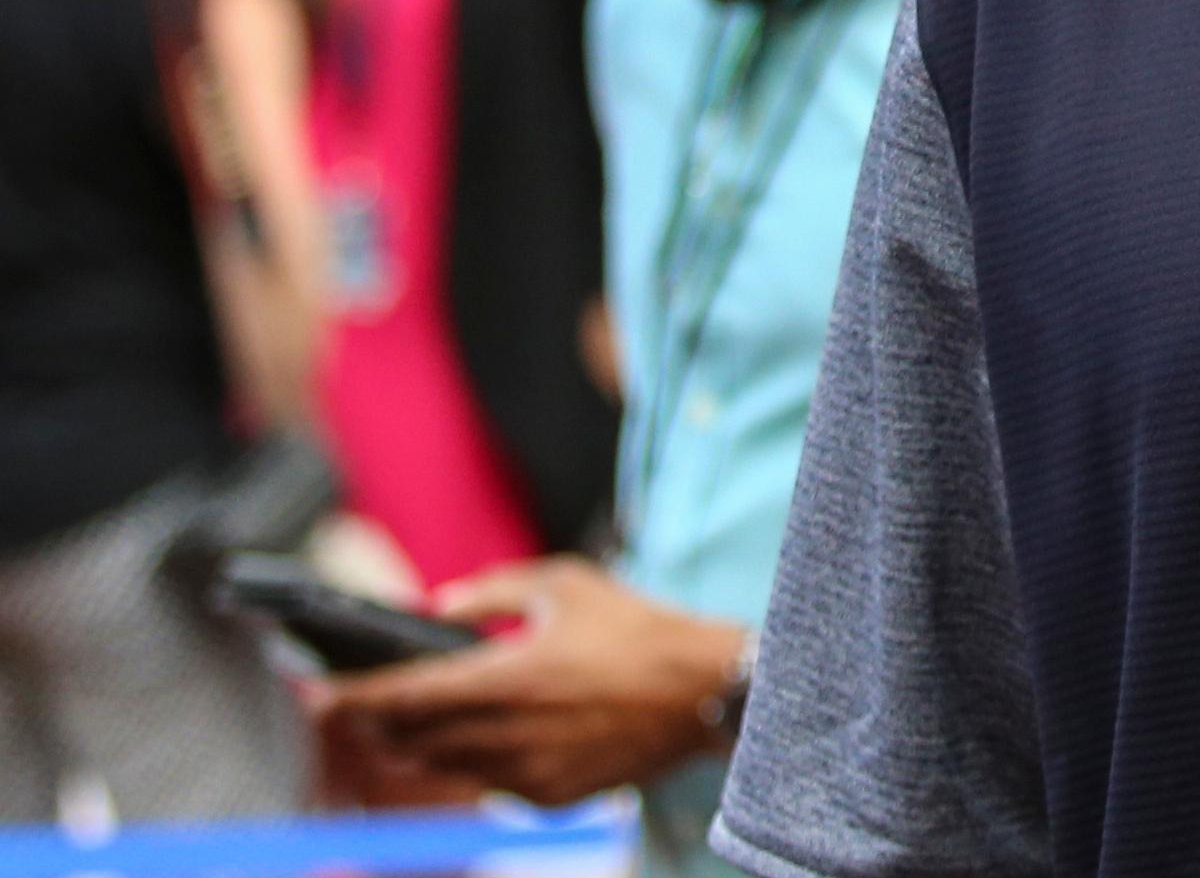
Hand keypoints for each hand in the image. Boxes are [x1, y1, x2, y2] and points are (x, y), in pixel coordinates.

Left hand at [309, 557, 741, 805]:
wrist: (703, 691)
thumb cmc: (637, 629)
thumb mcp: (565, 583)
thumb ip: (491, 590)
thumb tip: (436, 606)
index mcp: (505, 677)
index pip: (400, 695)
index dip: (348, 697)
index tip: (314, 692)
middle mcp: (507, 733)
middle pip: (409, 738)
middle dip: (378, 720)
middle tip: (361, 701)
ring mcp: (526, 773)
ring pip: (443, 765)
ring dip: (421, 742)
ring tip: (419, 715)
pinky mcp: (548, 798)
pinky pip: (487, 782)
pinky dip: (473, 759)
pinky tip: (490, 732)